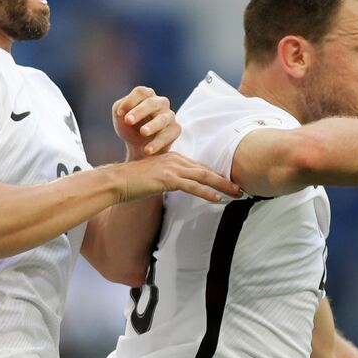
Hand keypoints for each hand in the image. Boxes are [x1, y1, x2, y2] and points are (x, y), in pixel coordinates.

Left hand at [112, 87, 178, 157]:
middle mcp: (160, 103)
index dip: (130, 101)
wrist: (139, 148)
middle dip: (139, 112)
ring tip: (142, 132)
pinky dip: (157, 143)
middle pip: (151, 103)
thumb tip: (122, 110)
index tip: (119, 113)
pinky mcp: (175, 130)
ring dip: (152, 125)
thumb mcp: (120, 117)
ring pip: (163, 118)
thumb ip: (119, 108)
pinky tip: (147, 150)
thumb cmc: (130, 128)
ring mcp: (169, 116)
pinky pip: (168, 135)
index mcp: (146, 96)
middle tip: (128, 121)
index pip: (141, 92)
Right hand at [118, 152, 240, 203]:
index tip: (229, 183)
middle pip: (206, 169)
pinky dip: (206, 192)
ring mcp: (172, 168)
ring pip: (204, 176)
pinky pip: (192, 186)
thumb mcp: (153, 178)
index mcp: (173, 158)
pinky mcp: (168, 179)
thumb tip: (176, 187)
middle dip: (225, 180)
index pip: (199, 167)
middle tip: (241, 188)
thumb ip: (167, 179)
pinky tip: (217, 199)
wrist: (117, 181)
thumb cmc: (132, 182)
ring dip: (222, 185)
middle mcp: (175, 160)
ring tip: (236, 193)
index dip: (215, 175)